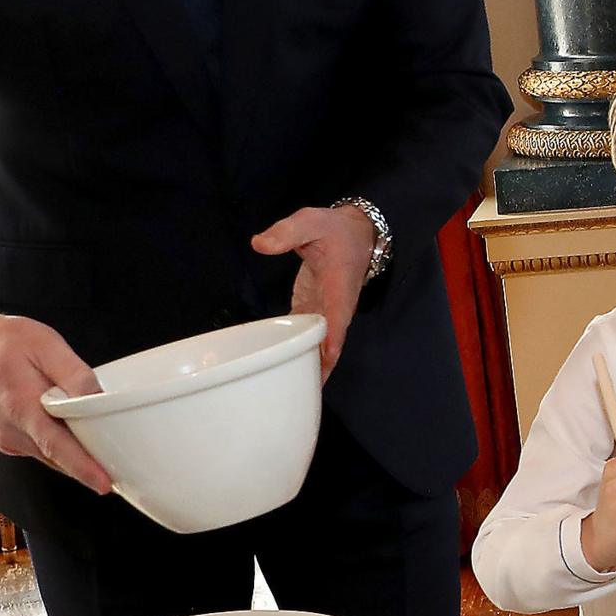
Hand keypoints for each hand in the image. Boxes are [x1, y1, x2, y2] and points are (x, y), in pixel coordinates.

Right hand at [0, 302, 111, 492]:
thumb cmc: (3, 343)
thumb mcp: (44, 344)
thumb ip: (73, 373)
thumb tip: (96, 397)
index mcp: (20, 407)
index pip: (56, 446)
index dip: (82, 467)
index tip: (104, 483)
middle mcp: (11, 431)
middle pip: (58, 458)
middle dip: (90, 466)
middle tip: (124, 467)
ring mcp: (8, 439)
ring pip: (50, 457)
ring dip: (76, 458)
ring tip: (108, 455)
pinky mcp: (9, 439)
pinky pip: (41, 450)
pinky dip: (61, 449)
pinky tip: (78, 438)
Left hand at [250, 204, 378, 380]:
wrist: (356, 233)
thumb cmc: (334, 228)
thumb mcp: (311, 221)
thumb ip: (287, 231)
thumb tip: (259, 244)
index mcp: (339, 282)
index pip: (337, 312)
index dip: (333, 335)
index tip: (328, 356)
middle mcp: (336, 303)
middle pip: (331, 340)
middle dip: (322, 365)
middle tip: (307, 391)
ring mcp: (326, 309)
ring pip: (321, 344)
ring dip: (313, 367)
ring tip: (297, 394)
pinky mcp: (314, 310)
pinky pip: (309, 338)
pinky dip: (302, 355)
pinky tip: (290, 374)